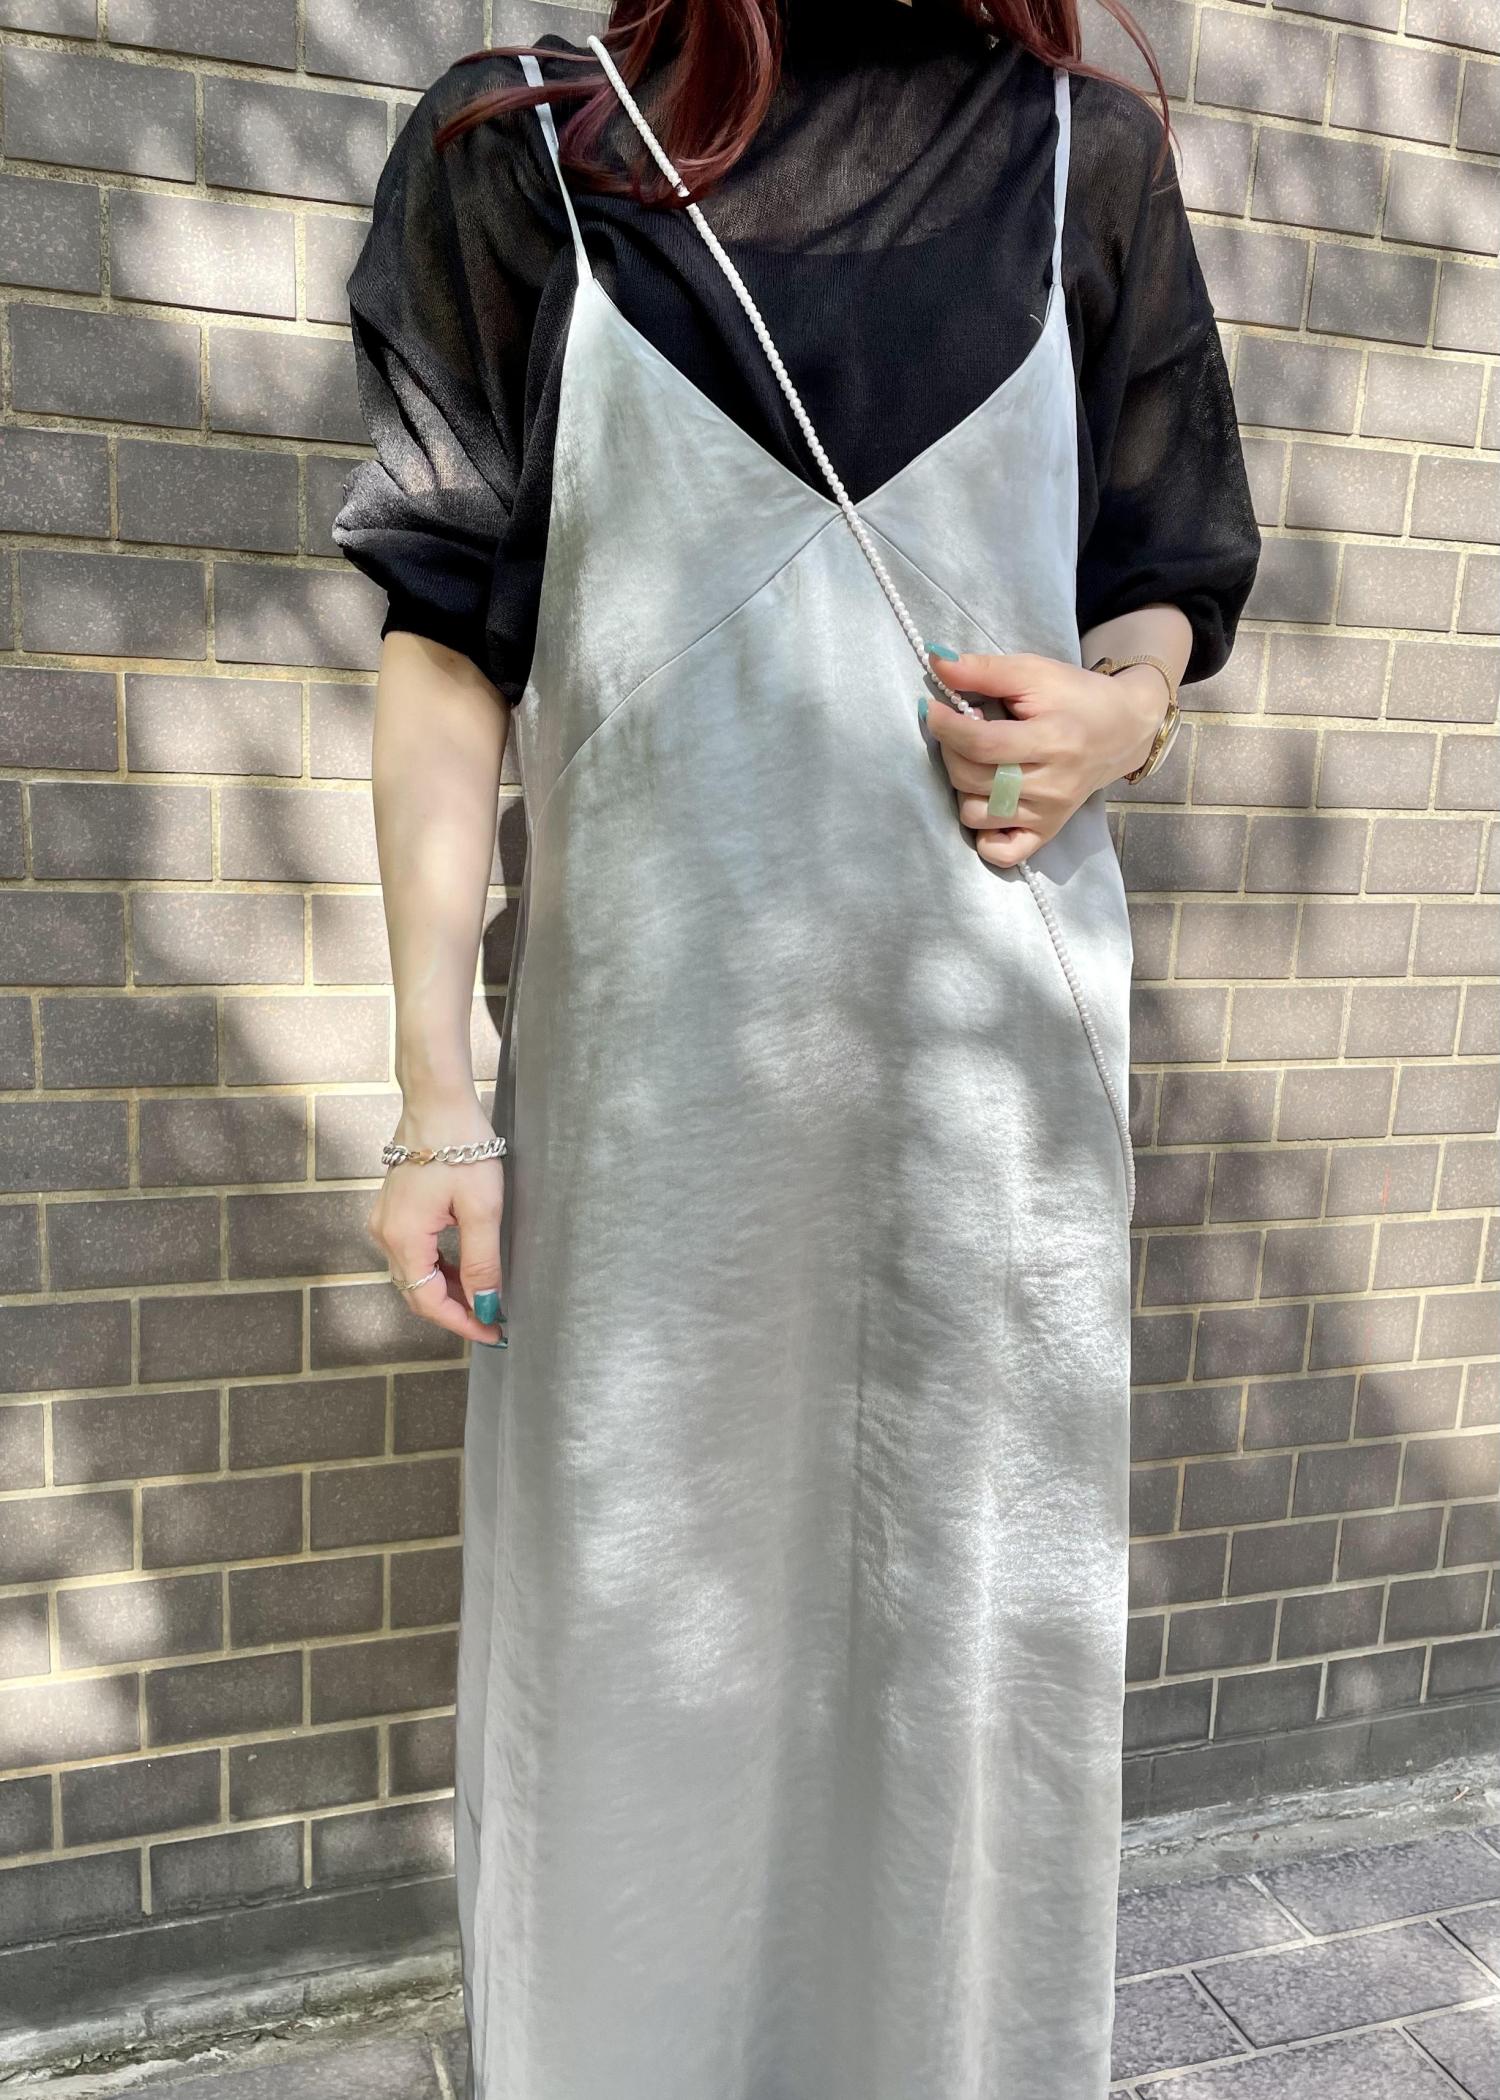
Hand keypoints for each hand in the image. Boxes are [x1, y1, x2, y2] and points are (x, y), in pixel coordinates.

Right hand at [366, 1090, 505, 1345]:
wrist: (437, 1099)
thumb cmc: (462, 1147)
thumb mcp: (482, 1209)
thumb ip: (482, 1263)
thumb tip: (484, 1306)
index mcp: (402, 1238)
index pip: (427, 1302)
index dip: (461, 1323)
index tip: (493, 1332)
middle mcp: (385, 1234)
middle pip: (416, 1291)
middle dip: (455, 1310)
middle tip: (493, 1318)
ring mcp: (385, 1220)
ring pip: (415, 1273)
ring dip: (448, 1289)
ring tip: (485, 1295)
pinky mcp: (394, 1209)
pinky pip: (413, 1252)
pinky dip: (439, 1267)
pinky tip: (464, 1266)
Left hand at [921, 646, 1170, 867]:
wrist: (1122, 729)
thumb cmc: (1075, 697)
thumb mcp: (1033, 672)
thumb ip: (983, 669)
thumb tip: (935, 660)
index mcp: (1052, 740)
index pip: (983, 745)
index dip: (946, 727)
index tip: (929, 707)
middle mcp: (1052, 785)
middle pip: (972, 779)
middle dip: (952, 751)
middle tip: (962, 729)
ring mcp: (1049, 815)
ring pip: (976, 815)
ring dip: (962, 787)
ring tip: (978, 762)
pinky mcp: (1046, 832)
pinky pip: (1001, 853)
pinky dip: (983, 835)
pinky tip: (985, 803)